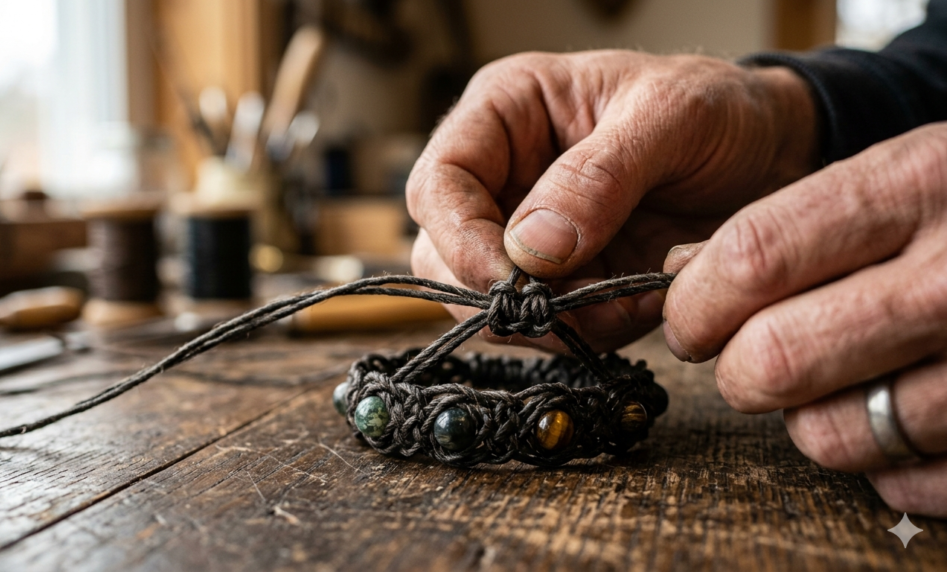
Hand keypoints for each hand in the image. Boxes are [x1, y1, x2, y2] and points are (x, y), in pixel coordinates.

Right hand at [407, 50, 817, 351]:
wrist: (777, 155)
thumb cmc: (721, 109)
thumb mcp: (670, 117)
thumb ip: (599, 176)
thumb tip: (531, 249)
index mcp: (508, 113)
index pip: (439, 182)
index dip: (460, 239)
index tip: (514, 280)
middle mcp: (506, 176)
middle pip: (445, 253)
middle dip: (501, 292)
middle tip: (567, 306)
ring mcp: (533, 235)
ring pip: (490, 302)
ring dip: (551, 320)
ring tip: (626, 298)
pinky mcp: (568, 281)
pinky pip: (550, 326)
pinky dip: (589, 331)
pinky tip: (642, 304)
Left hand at [663, 124, 946, 516]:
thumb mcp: (897, 174)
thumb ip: (786, 222)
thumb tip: (680, 274)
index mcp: (916, 186)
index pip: (751, 260)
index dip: (695, 303)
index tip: (690, 320)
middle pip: (774, 358)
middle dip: (736, 369)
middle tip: (748, 358)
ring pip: (828, 435)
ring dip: (807, 417)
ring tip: (838, 379)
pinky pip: (900, 483)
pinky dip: (880, 461)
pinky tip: (894, 410)